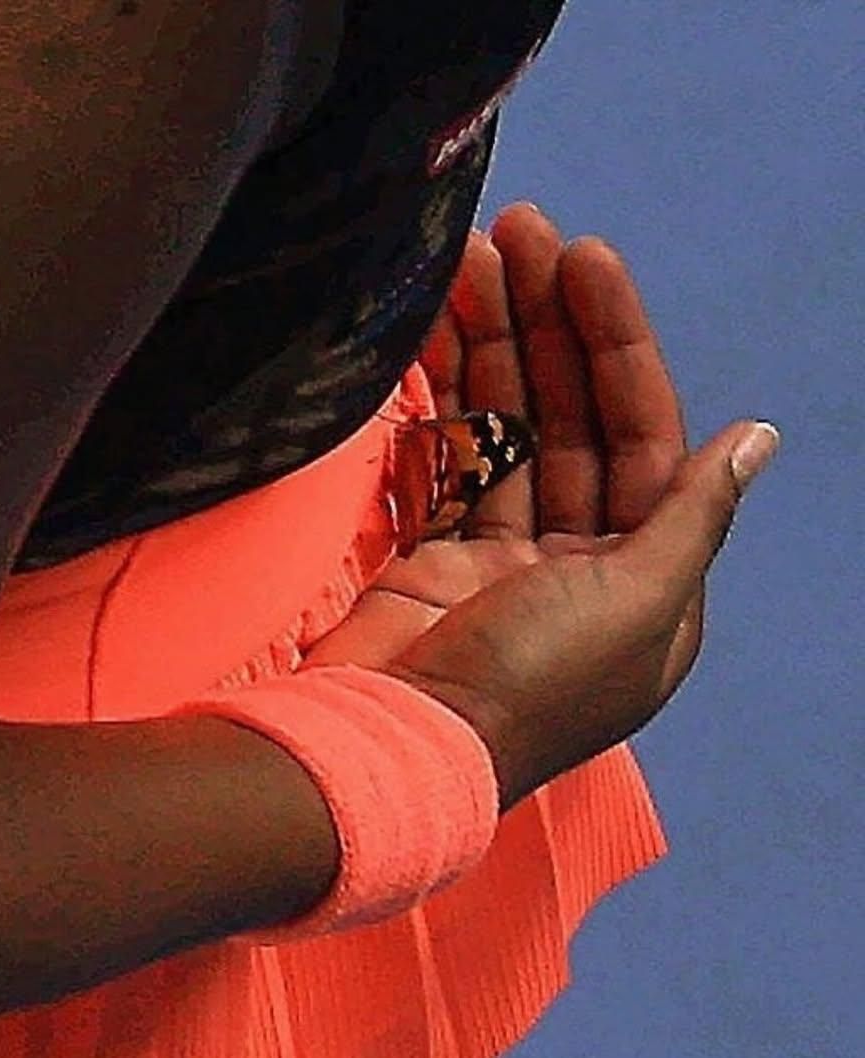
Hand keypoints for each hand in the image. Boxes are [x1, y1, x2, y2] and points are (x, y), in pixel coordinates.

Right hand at [305, 203, 779, 810]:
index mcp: (645, 579)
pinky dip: (437, 402)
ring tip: (468, 257)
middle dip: (546, 326)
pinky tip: (430, 335)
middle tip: (521, 231)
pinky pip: (445, 462)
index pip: (643, 436)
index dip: (616, 344)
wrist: (396, 748)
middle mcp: (578, 563)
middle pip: (570, 420)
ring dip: (487, 347)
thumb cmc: (532, 685)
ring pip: (501, 431)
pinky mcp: (431, 555)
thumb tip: (759, 437)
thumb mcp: (639, 603)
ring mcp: (498, 557)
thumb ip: (695, 514)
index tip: (585, 260)